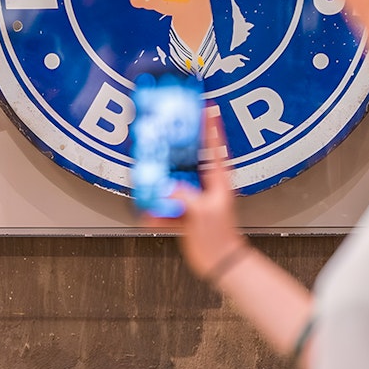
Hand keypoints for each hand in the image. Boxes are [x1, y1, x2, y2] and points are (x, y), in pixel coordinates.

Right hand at [152, 109, 247, 279]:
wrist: (219, 262)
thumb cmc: (220, 237)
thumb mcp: (202, 212)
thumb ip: (184, 196)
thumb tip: (167, 187)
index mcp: (217, 181)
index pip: (214, 146)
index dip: (211, 125)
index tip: (207, 106)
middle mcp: (204, 186)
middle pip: (187, 160)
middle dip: (173, 151)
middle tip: (163, 135)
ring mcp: (193, 198)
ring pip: (171, 182)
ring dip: (159, 185)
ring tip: (149, 184)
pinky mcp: (183, 212)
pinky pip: (164, 206)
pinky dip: (155, 211)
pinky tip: (149, 217)